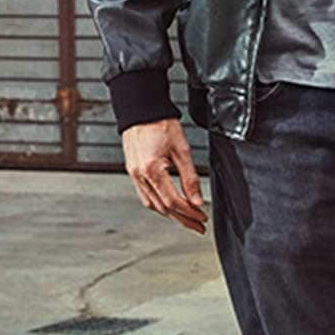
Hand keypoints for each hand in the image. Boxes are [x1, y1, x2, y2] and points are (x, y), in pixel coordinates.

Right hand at [121, 119, 203, 233]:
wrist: (140, 109)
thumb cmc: (160, 123)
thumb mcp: (182, 150)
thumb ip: (190, 178)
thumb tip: (197, 200)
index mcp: (152, 170)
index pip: (173, 201)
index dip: (189, 213)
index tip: (202, 218)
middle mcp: (139, 175)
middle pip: (162, 207)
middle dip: (182, 219)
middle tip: (198, 225)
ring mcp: (133, 174)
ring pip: (152, 204)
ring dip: (170, 214)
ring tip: (186, 218)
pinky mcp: (132, 171)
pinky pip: (145, 195)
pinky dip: (159, 204)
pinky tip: (169, 205)